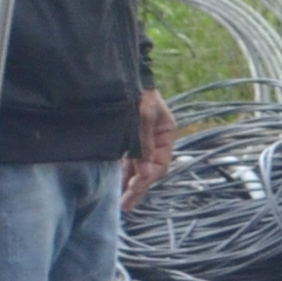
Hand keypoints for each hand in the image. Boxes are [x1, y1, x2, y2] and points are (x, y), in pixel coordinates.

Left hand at [122, 90, 179, 212]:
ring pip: (137, 169)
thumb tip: (145, 173)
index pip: (160, 164)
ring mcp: (142, 142)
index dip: (148, 177)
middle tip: (125, 206)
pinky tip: (116, 187)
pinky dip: (122, 175)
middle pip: (149, 171)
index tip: (134, 186)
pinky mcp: (128, 141)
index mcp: (165, 135)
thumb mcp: (142, 116)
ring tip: (120, 202)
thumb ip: (142, 144)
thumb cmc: (136, 92)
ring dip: (129, 184)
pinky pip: (127, 162)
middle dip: (137, 188)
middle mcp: (155, 141)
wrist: (120, 74)